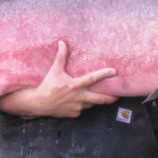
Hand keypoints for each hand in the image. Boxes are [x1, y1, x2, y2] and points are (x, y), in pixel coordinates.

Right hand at [0, 41, 117, 117]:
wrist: (39, 104)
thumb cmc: (47, 86)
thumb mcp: (54, 70)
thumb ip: (61, 57)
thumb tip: (62, 42)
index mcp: (75, 85)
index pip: (93, 78)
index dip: (105, 74)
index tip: (115, 72)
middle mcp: (79, 97)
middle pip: (101, 99)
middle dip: (111, 98)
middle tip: (119, 95)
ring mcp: (77, 107)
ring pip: (92, 104)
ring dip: (96, 100)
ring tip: (103, 97)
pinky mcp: (74, 114)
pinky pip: (83, 109)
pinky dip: (84, 105)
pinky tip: (81, 101)